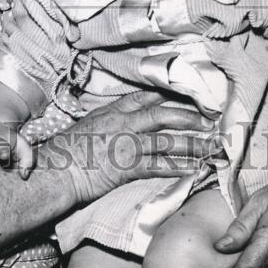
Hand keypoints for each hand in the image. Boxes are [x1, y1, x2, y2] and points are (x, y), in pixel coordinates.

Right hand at [39, 90, 216, 206]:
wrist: (56, 170)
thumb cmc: (68, 149)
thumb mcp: (90, 124)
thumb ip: (110, 119)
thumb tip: (124, 118)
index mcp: (114, 111)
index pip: (147, 97)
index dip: (170, 96)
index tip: (189, 97)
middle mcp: (123, 124)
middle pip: (163, 114)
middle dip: (189, 116)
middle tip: (209, 120)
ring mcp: (126, 145)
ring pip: (167, 141)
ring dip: (192, 144)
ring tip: (211, 147)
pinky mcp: (126, 168)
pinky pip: (158, 166)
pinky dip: (178, 168)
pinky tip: (194, 171)